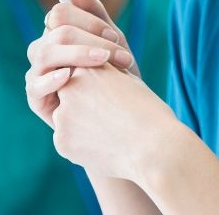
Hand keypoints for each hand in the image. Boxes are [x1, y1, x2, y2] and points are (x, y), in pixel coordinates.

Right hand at [26, 0, 137, 127]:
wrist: (124, 119)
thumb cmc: (117, 77)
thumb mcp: (112, 43)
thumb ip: (96, 15)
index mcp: (59, 33)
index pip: (60, 12)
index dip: (87, 20)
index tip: (114, 36)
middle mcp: (45, 49)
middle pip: (56, 32)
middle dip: (90, 40)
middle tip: (120, 56)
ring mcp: (38, 72)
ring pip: (45, 52)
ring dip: (77, 54)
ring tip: (103, 62)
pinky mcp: (36, 98)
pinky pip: (35, 84)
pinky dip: (52, 79)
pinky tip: (69, 77)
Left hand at [52, 63, 174, 180]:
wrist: (157, 150)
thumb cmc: (150, 113)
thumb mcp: (129, 81)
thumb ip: (106, 74)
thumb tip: (96, 71)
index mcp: (87, 68)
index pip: (81, 74)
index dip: (96, 88)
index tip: (112, 100)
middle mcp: (69, 87)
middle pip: (69, 95)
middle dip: (82, 105)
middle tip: (108, 118)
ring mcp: (62, 115)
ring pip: (66, 119)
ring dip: (80, 125)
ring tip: (108, 133)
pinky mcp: (61, 141)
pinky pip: (67, 141)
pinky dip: (80, 145)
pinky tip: (103, 147)